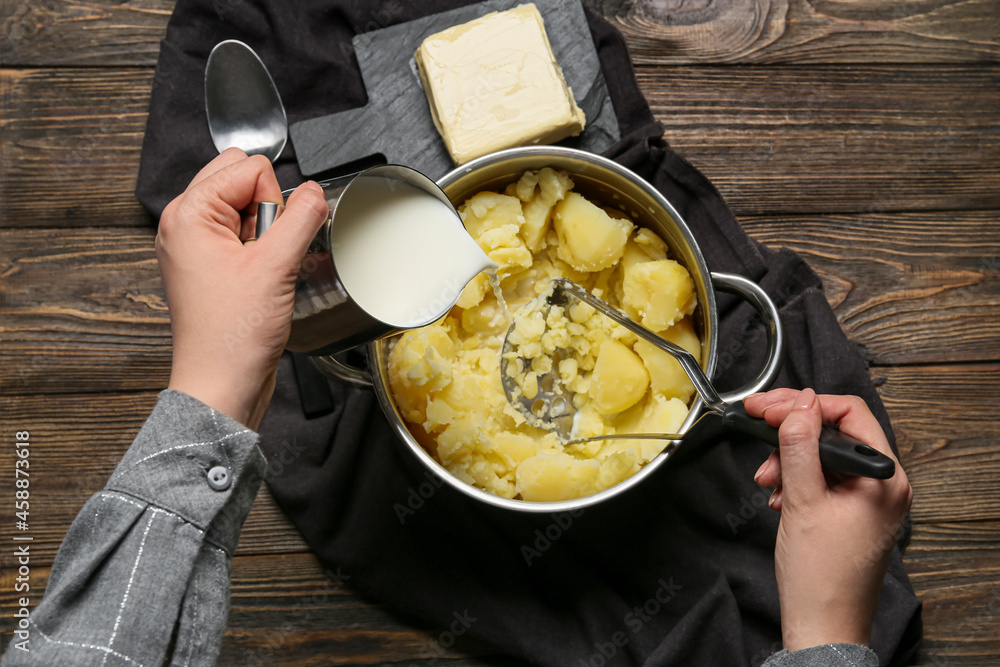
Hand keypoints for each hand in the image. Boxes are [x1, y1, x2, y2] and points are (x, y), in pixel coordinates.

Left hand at [156, 149, 329, 428]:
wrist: (222, 382)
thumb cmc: (232, 335)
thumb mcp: (275, 266)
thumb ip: (301, 217)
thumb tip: (315, 190)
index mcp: (188, 213)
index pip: (248, 167)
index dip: (271, 200)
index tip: (266, 241)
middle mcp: (185, 223)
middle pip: (242, 179)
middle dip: (267, 210)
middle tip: (263, 253)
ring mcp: (196, 245)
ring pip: (246, 208)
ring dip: (265, 233)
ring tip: (260, 272)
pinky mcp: (210, 265)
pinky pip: (244, 235)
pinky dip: (261, 250)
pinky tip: (260, 279)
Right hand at [744, 388, 912, 651]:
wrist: (823, 624)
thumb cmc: (820, 575)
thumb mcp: (802, 500)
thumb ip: (799, 446)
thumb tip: (799, 404)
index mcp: (884, 476)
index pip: (848, 413)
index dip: (803, 404)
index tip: (767, 408)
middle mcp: (883, 483)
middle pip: (835, 430)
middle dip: (791, 430)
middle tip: (757, 422)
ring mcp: (869, 497)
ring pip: (824, 453)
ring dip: (789, 457)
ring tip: (766, 478)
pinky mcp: (853, 509)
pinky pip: (824, 476)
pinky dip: (796, 478)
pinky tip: (779, 494)